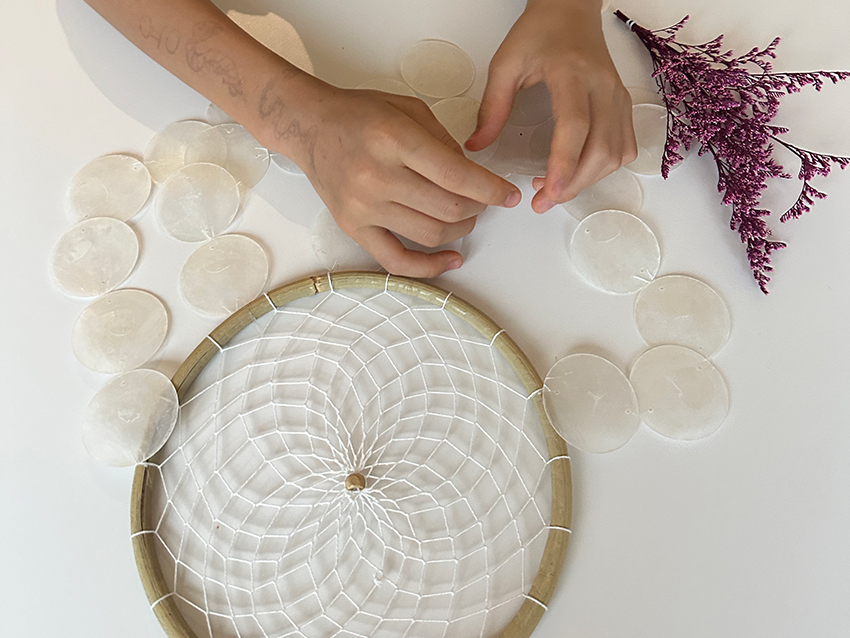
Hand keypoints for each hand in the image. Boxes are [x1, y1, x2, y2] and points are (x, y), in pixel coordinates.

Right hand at [280, 85, 521, 277]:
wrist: (310, 126)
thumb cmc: (359, 114)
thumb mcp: (408, 109)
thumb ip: (444, 142)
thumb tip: (473, 178)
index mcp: (395, 140)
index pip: (457, 176)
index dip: (492, 190)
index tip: (509, 195)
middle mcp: (377, 177)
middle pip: (449, 210)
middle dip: (478, 208)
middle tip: (484, 200)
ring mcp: (363, 207)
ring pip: (431, 235)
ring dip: (460, 230)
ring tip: (466, 217)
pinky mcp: (353, 228)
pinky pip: (396, 261)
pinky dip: (429, 267)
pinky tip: (452, 260)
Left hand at [465, 0, 636, 212]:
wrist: (570, 9)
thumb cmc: (539, 33)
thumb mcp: (504, 64)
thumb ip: (491, 107)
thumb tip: (476, 147)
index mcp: (571, 73)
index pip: (575, 125)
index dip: (564, 163)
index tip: (547, 192)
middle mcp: (602, 86)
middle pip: (600, 148)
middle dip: (573, 184)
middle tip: (543, 202)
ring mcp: (618, 96)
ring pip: (616, 153)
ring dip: (588, 180)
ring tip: (555, 188)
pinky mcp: (624, 104)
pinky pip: (625, 147)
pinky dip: (605, 168)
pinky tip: (579, 171)